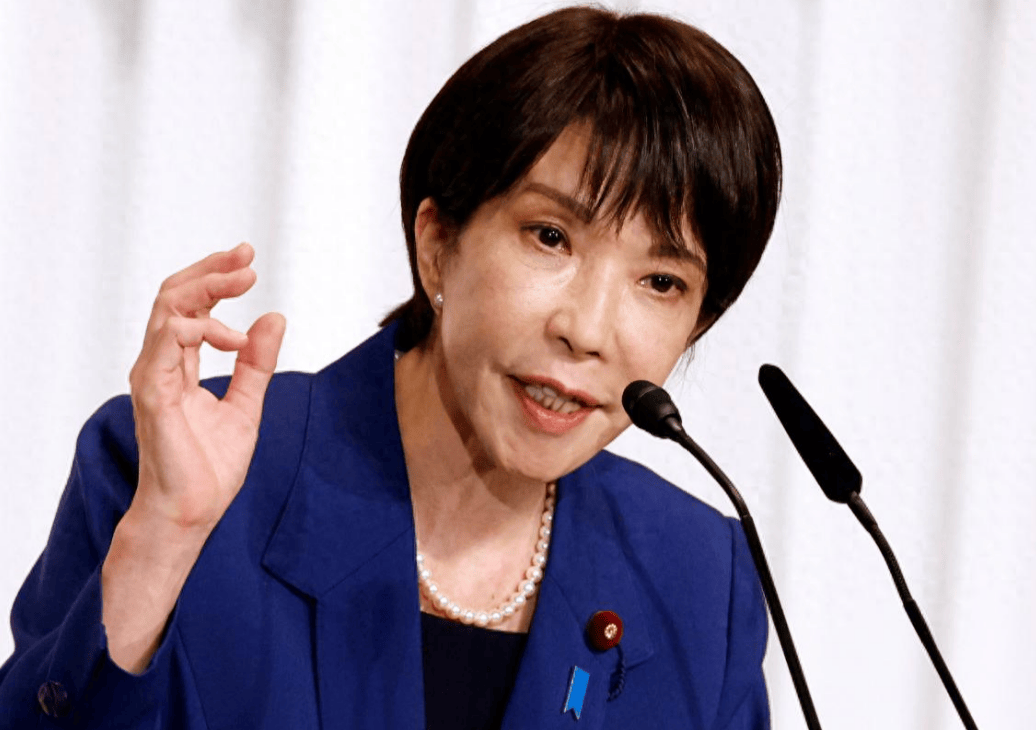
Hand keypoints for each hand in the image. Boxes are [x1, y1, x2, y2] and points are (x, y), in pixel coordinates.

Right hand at [127, 242, 285, 536]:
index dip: (216, 278)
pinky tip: (232, 335)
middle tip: (247, 255)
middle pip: (174, 296)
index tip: (248, 259)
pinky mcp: (154, 395)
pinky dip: (199, 328)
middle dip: (211, 270)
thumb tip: (274, 318)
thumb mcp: (247, 405)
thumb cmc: (209, 467)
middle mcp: (160, 364)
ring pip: (167, 309)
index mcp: (179, 364)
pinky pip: (165, 343)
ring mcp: (153, 377)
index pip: (190, 305)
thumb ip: (257, 363)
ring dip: (207, 287)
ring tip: (245, 280)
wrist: (192, 511)